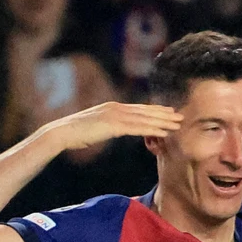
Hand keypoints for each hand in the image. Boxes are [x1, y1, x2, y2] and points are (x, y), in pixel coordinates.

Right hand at [40, 101, 181, 150]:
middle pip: (145, 111)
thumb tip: (114, 130)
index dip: (154, 110)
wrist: (62, 133)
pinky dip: (153, 129)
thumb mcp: (96, 127)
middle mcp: (116, 108)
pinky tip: (164, 132)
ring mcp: (115, 115)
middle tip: (179, 116)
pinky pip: (138, 128)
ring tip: (177, 124)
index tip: (168, 111)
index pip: (138, 108)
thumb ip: (108, 126)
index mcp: (112, 107)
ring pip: (145, 119)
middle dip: (163, 114)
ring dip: (163, 122)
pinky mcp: (113, 125)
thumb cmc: (76, 133)